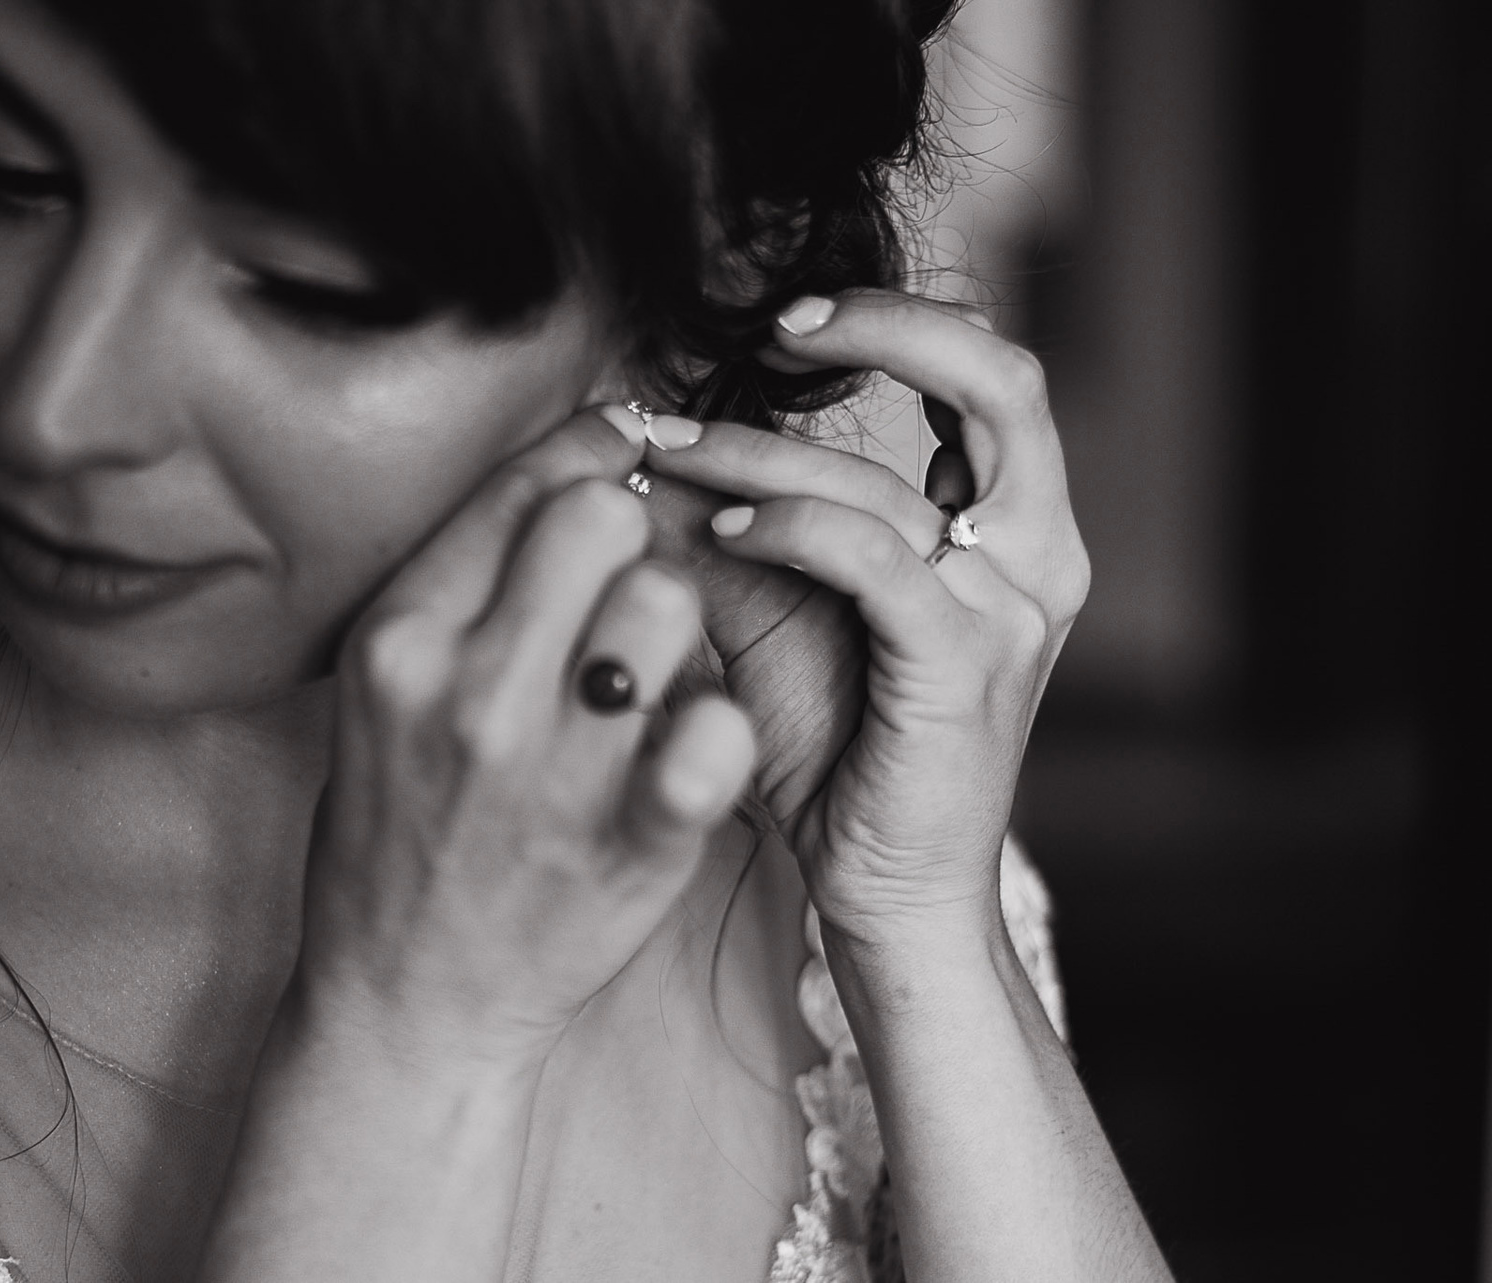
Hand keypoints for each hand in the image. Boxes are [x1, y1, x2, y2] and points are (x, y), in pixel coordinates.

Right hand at [296, 408, 755, 1069]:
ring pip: (668, 602)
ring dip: (677, 625)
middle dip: (632, 537)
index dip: (592, 456)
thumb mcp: (384, 692)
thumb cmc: (398, 831)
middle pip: (602, 519)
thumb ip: (464, 584)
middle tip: (627, 586)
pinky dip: (719, 728)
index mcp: (397, 639)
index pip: (522, 485)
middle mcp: (467, 691)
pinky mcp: (631, 847)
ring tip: (652, 675)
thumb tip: (575, 460)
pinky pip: (718, 731)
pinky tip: (689, 748)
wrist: (404, 1002)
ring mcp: (551, 773)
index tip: (625, 458)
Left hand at [639, 290, 1088, 946]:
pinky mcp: (966, 666)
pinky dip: (793, 530)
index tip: (788, 326)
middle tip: (773, 328)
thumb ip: (745, 529)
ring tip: (670, 455)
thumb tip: (651, 448)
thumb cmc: (840, 754)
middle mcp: (1038, 555)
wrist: (889, 887)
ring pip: (890, 482)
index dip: (903, 326)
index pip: (991, 381)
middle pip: (1002, 383)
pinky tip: (721, 533)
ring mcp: (1013, 610)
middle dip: (888, 328)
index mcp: (1015, 531)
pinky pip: (878, 560)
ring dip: (762, 457)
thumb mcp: (785, 615)